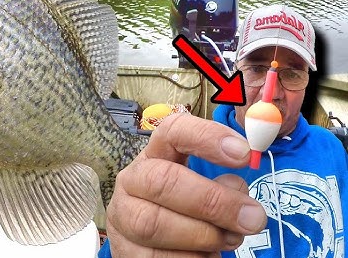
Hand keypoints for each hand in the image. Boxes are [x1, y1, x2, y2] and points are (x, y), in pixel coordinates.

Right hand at [106, 113, 266, 256]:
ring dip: (203, 235)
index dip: (207, 137)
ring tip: (230, 239)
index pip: (172, 131)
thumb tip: (238, 191)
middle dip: (213, 201)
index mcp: (155, 155)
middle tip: (253, 217)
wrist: (157, 247)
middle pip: (162, 181)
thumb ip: (224, 186)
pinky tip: (208, 255)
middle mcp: (132, 180)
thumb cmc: (188, 212)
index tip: (245, 153)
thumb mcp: (208, 191)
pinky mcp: (125, 249)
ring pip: (155, 223)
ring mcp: (123, 215)